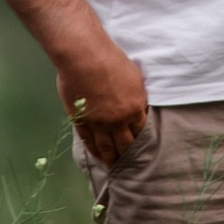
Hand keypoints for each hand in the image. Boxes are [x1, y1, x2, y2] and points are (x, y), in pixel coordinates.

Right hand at [55, 25, 149, 164]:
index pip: (141, 130)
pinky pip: (89, 141)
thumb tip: (137, 105)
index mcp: (135, 107)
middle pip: (126, 144)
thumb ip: (136, 95)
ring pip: (107, 147)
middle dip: (128, 155)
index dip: (141, 141)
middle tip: (130, 166)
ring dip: (111, 158)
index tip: (142, 149)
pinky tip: (97, 156)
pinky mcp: (82, 121)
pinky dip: (94, 151)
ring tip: (113, 167)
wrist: (85, 57)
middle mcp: (119, 120)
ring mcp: (99, 123)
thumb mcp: (133, 76)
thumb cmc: (111, 59)